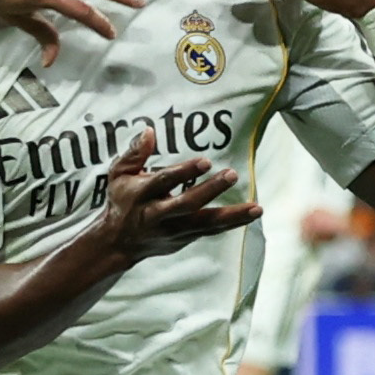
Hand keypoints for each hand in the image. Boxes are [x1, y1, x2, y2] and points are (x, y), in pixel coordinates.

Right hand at [96, 126, 261, 263]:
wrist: (118, 244)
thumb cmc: (121, 201)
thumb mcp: (119, 175)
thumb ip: (134, 154)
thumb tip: (149, 131)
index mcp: (141, 195)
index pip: (164, 182)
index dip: (184, 172)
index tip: (206, 161)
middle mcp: (158, 215)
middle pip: (186, 205)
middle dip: (209, 191)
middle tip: (232, 175)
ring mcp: (174, 230)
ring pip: (205, 224)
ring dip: (232, 216)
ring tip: (257, 208)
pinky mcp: (186, 238)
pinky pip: (211, 230)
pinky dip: (232, 223)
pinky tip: (253, 213)